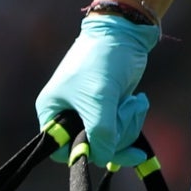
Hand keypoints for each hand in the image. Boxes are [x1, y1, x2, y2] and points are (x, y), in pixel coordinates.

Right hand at [34, 13, 157, 166]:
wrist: (126, 33)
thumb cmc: (103, 61)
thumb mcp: (99, 98)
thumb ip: (100, 131)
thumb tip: (104, 158)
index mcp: (52, 112)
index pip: (61, 150)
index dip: (82, 153)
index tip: (104, 149)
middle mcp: (68, 115)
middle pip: (91, 146)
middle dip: (114, 135)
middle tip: (127, 113)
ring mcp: (91, 112)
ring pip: (110, 139)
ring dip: (128, 124)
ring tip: (135, 102)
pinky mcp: (111, 107)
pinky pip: (122, 128)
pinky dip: (133, 118)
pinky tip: (138, 100)